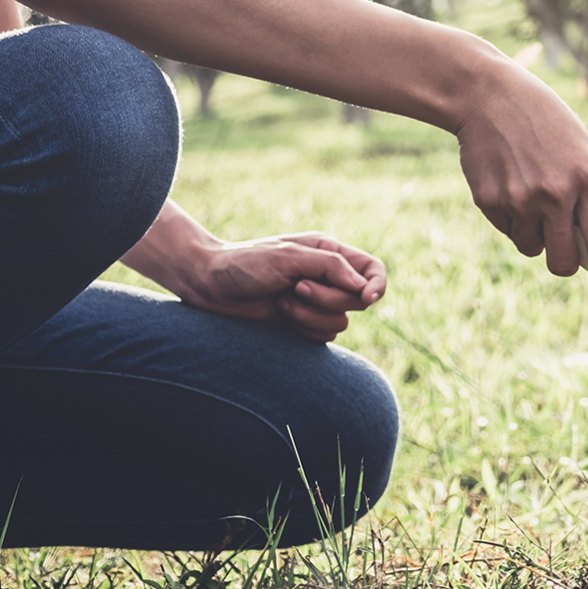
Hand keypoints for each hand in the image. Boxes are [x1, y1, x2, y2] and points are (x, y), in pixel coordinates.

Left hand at [183, 233, 387, 342]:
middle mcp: (328, 277)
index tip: (366, 298)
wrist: (210, 286)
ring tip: (282, 302)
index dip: (377, 285)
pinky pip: (324, 335)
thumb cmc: (245, 264)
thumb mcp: (289, 257)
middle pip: (358, 300)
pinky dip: (304, 328)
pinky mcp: (304, 323)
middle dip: (328, 299)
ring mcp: (317, 302)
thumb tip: (364, 288)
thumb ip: (331, 267)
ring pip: (341, 321)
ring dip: (310, 316)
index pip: (373, 270)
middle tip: (297, 289)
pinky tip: (280, 315)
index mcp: (330, 253)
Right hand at [455, 57, 587, 310]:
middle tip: (559, 241)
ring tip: (529, 192)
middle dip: (564, 263)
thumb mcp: (582, 151)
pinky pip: (507, 231)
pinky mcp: (489, 200)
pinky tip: (508, 183)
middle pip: (563, 263)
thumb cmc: (544, 122)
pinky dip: (510, 218)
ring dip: (533, 234)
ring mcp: (520, 199)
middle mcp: (555, 193)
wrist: (487, 95)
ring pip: (531, 248)